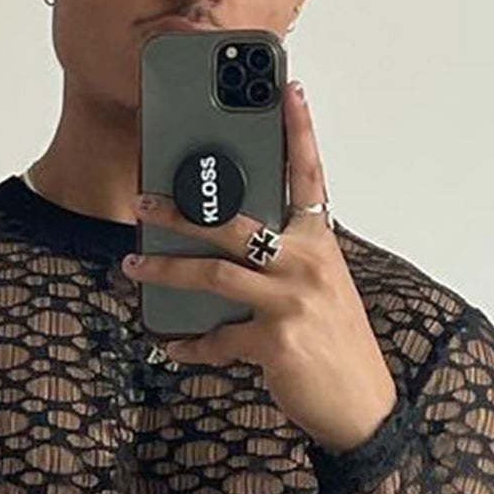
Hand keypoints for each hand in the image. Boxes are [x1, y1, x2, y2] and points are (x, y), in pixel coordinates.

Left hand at [123, 80, 397, 453]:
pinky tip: (174, 344)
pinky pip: (217, 338)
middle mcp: (308, 263)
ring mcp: (292, 301)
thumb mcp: (319, 290)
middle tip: (144, 202)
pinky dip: (190, 344)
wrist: (360, 404)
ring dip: (165, 269)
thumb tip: (224, 252)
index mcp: (320, 242)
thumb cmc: (335, 345)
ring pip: (213, 275)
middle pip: (235, 223)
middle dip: (182, 210)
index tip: (287, 90)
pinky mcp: (276, 341)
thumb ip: (283, 262)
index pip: (309, 176)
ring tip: (133, 264)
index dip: (299, 131)